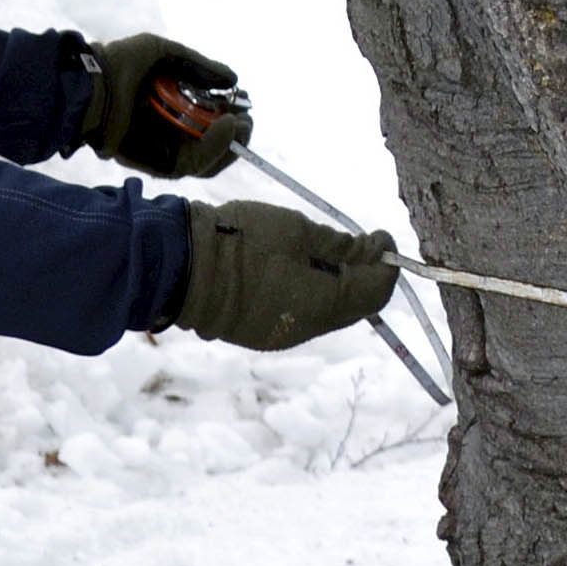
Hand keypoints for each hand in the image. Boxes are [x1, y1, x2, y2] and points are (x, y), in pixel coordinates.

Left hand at [84, 33, 249, 177]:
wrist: (91, 84)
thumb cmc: (120, 63)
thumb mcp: (162, 52)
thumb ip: (198, 65)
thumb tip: (233, 80)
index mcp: (168, 107)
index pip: (207, 120)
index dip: (229, 115)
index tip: (243, 104)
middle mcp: (166, 132)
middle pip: (212, 145)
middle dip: (237, 136)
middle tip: (247, 122)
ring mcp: (161, 149)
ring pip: (208, 159)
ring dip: (230, 143)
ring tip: (240, 124)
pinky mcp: (155, 164)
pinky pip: (193, 164)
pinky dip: (214, 148)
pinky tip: (226, 127)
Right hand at [177, 201, 399, 350]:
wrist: (179, 267)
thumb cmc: (242, 240)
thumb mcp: (299, 231)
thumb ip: (342, 246)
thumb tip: (375, 251)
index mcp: (325, 303)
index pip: (377, 291)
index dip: (386, 263)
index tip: (381, 236)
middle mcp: (309, 327)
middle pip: (355, 305)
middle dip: (364, 274)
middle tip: (358, 242)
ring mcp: (283, 334)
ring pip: (328, 311)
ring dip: (337, 284)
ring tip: (325, 251)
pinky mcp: (260, 334)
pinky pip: (301, 315)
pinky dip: (311, 293)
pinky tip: (297, 270)